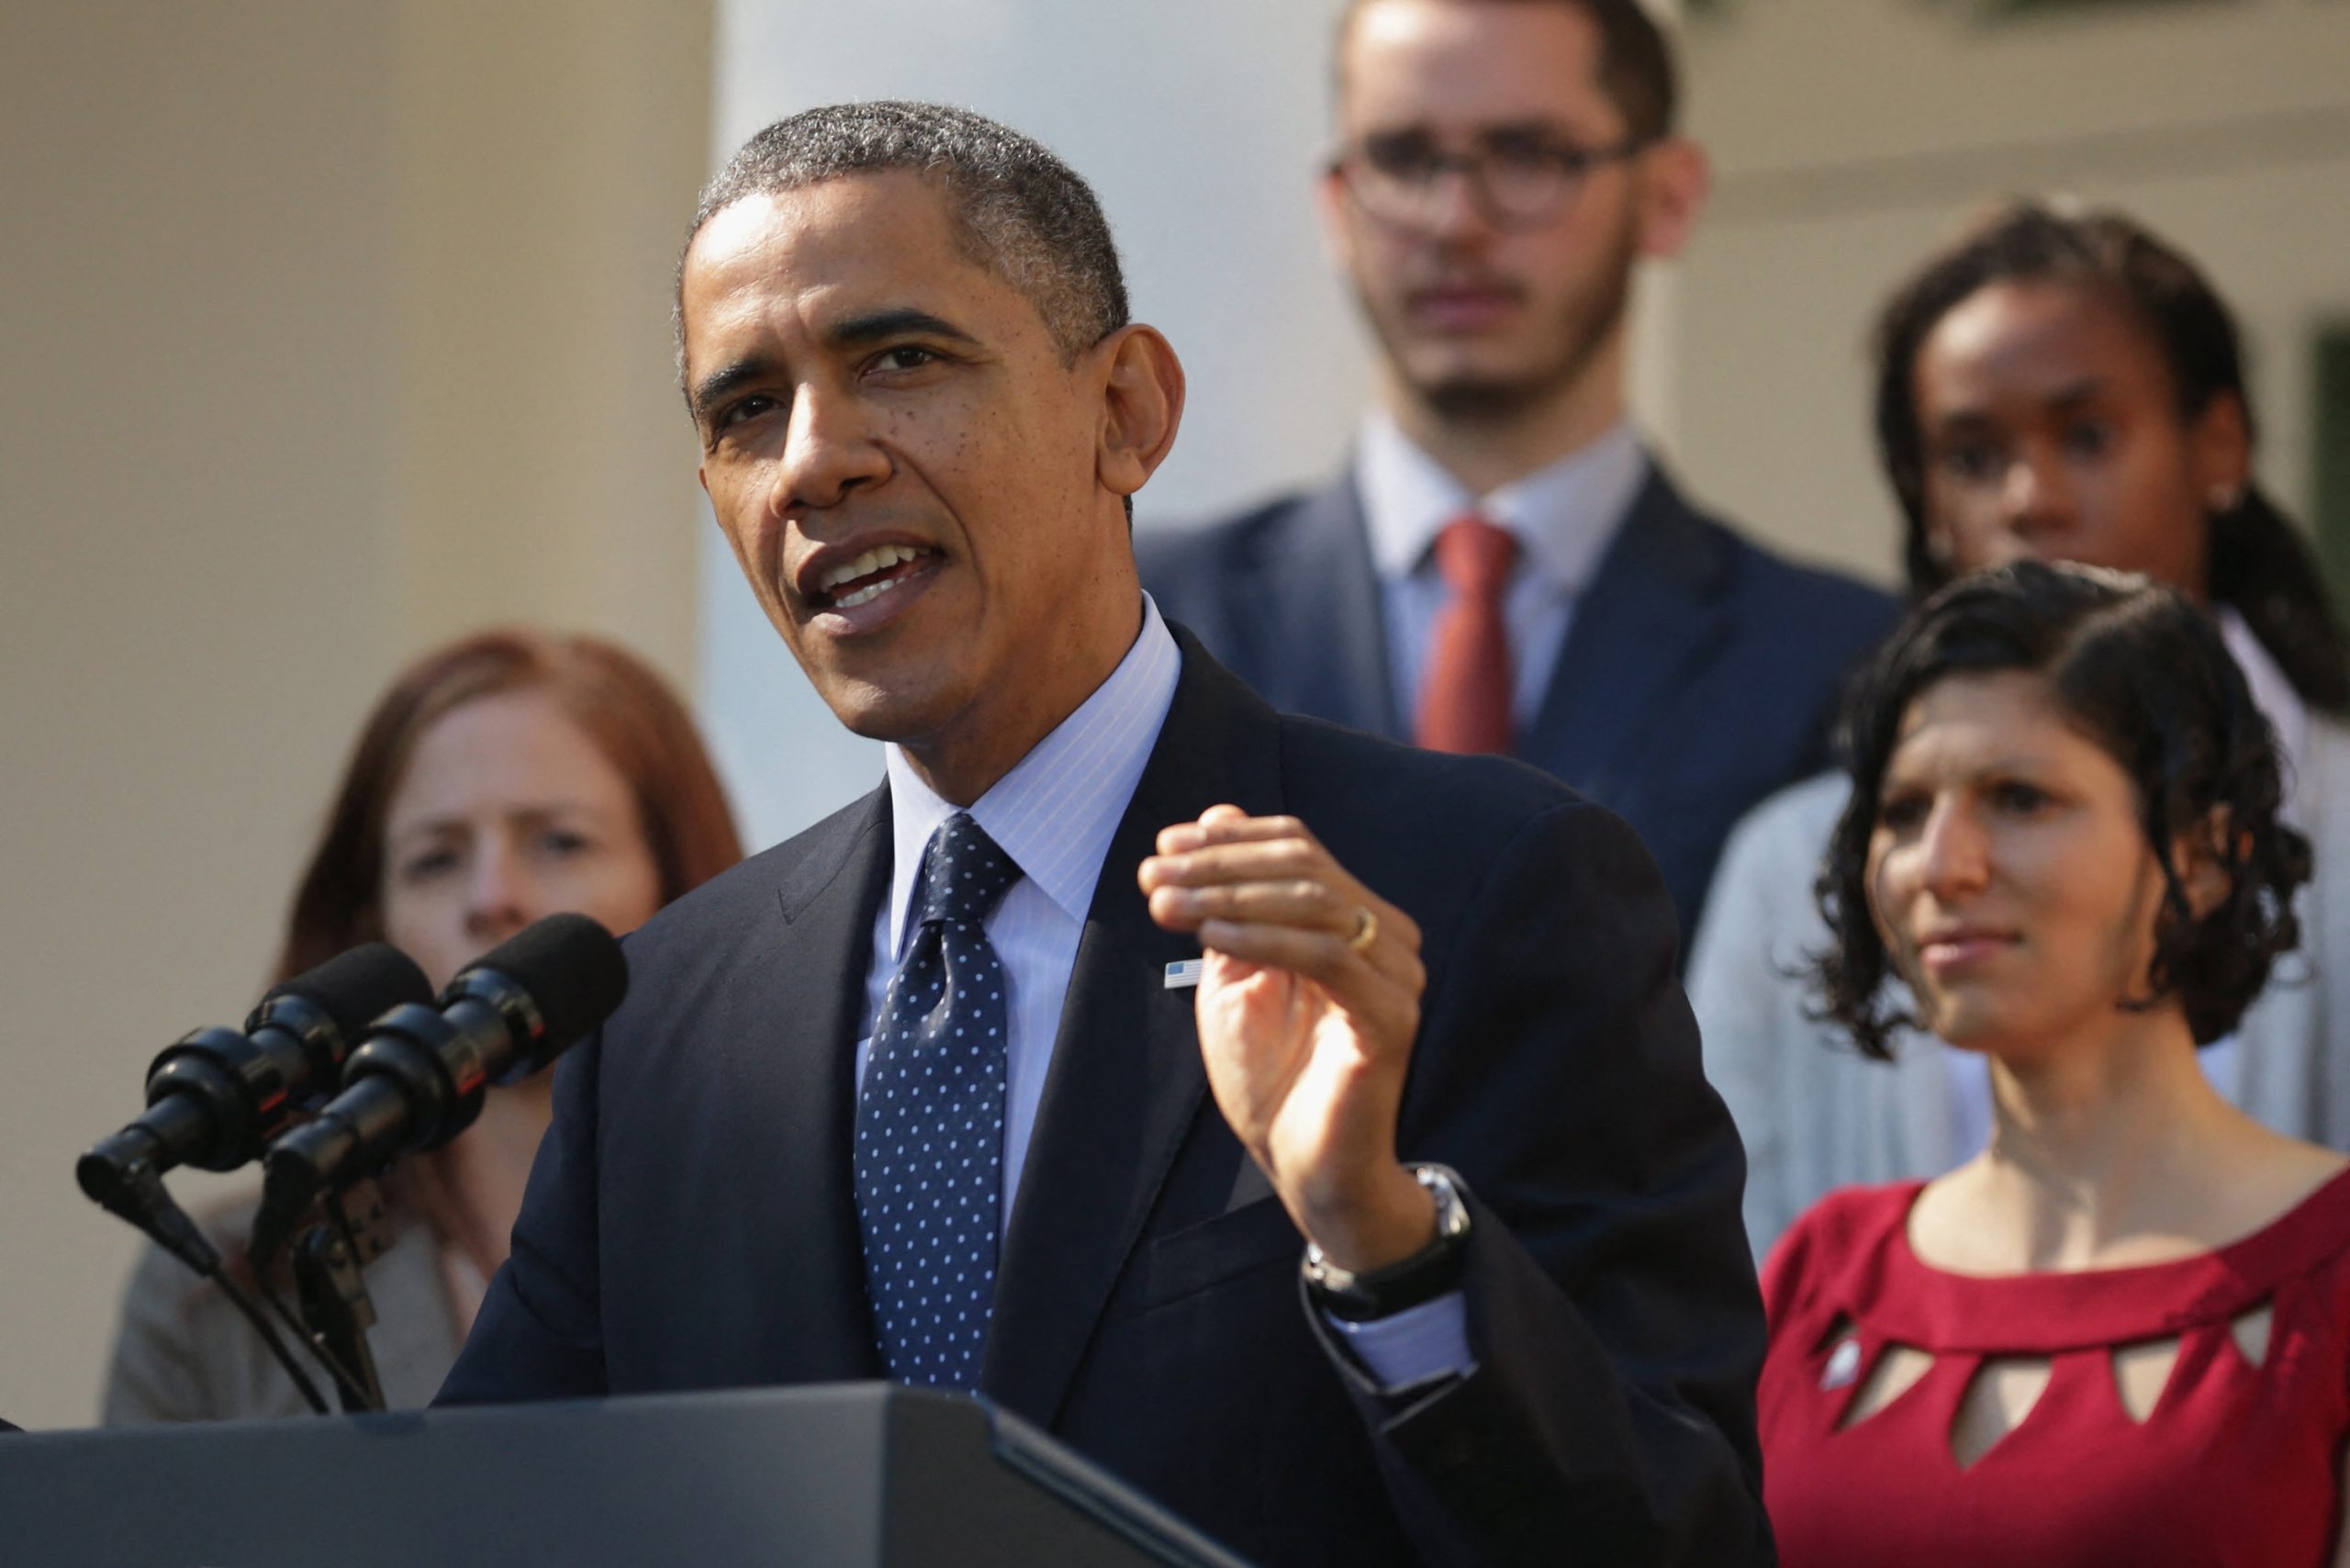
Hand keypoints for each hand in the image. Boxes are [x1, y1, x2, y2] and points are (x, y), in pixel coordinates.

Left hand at [1138, 805, 1433, 1270]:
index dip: (1228, 839)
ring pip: (1314, 901)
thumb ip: (1228, 902)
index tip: (1161, 848)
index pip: (1298, 848)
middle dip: (1218, 863)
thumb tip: (1217, 813)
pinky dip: (1260, 937)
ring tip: (1164, 905)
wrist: (1305, 1166)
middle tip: (1152, 875)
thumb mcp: (1233, 974)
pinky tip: (1209, 934)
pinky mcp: (1391, 1017)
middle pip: (1303, 866)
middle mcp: (1386, 938)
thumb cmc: (1270, 1076)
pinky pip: (1324, 956)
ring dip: (1228, 894)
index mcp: (1354, 919)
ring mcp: (1396, 975)